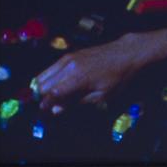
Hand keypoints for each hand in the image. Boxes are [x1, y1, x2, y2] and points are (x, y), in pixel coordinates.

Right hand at [31, 34, 146, 111]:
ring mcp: (67, 58)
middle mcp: (68, 66)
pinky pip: (52, 68)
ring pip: (44, 74)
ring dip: (42, 87)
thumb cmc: (118, 78)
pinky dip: (49, 78)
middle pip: (43, 83)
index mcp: (77, 78)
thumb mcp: (102, 96)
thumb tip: (57, 110)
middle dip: (41, 96)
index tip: (43, 112)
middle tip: (47, 107)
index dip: (45, 104)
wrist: (125, 53)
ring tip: (49, 98)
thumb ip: (77, 102)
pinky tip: (54, 86)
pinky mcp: (69, 55)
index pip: (52, 93)